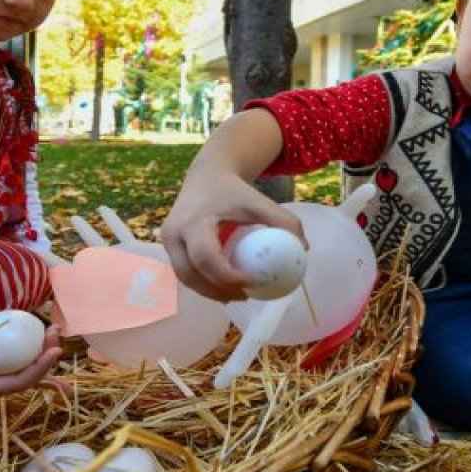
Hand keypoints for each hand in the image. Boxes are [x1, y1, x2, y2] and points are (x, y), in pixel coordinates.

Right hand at [0, 319, 68, 399]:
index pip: (15, 384)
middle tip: (54, 333)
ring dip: (45, 356)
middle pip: (27, 380)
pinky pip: (22, 368)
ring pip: (28, 374)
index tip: (53, 352)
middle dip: (47, 360)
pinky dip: (37, 360)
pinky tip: (51, 349)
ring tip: (54, 332)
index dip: (37, 371)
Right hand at [160, 167, 303, 300]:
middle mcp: (174, 233)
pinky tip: (225, 286)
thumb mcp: (259, 201)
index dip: (225, 277)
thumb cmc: (234, 191)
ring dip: (210, 291)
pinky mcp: (169, 246)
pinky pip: (185, 272)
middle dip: (217, 290)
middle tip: (245, 296)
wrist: (205, 175)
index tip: (251, 283)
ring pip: (185, 277)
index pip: (205, 257)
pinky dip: (204, 282)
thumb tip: (303, 250)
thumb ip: (284, 221)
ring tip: (237, 294)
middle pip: (190, 274)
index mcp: (194, 221)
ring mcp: (168, 241)